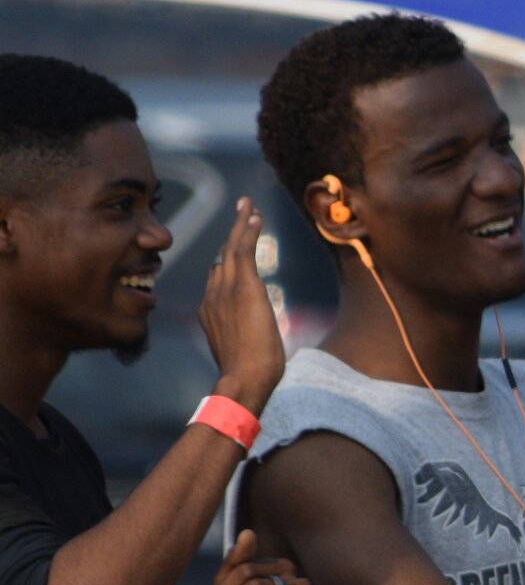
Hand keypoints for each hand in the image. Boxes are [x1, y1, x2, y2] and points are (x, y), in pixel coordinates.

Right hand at [198, 199, 286, 407]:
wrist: (244, 378)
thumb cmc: (248, 374)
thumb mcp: (242, 349)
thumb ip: (242, 335)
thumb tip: (252, 330)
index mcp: (210, 310)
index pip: (217, 277)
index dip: (227, 259)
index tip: (234, 245)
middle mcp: (213, 295)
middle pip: (222, 256)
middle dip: (233, 233)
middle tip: (242, 210)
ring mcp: (225, 289)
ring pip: (231, 249)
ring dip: (241, 225)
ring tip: (249, 206)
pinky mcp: (242, 287)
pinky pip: (243, 250)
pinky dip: (247, 231)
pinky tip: (254, 216)